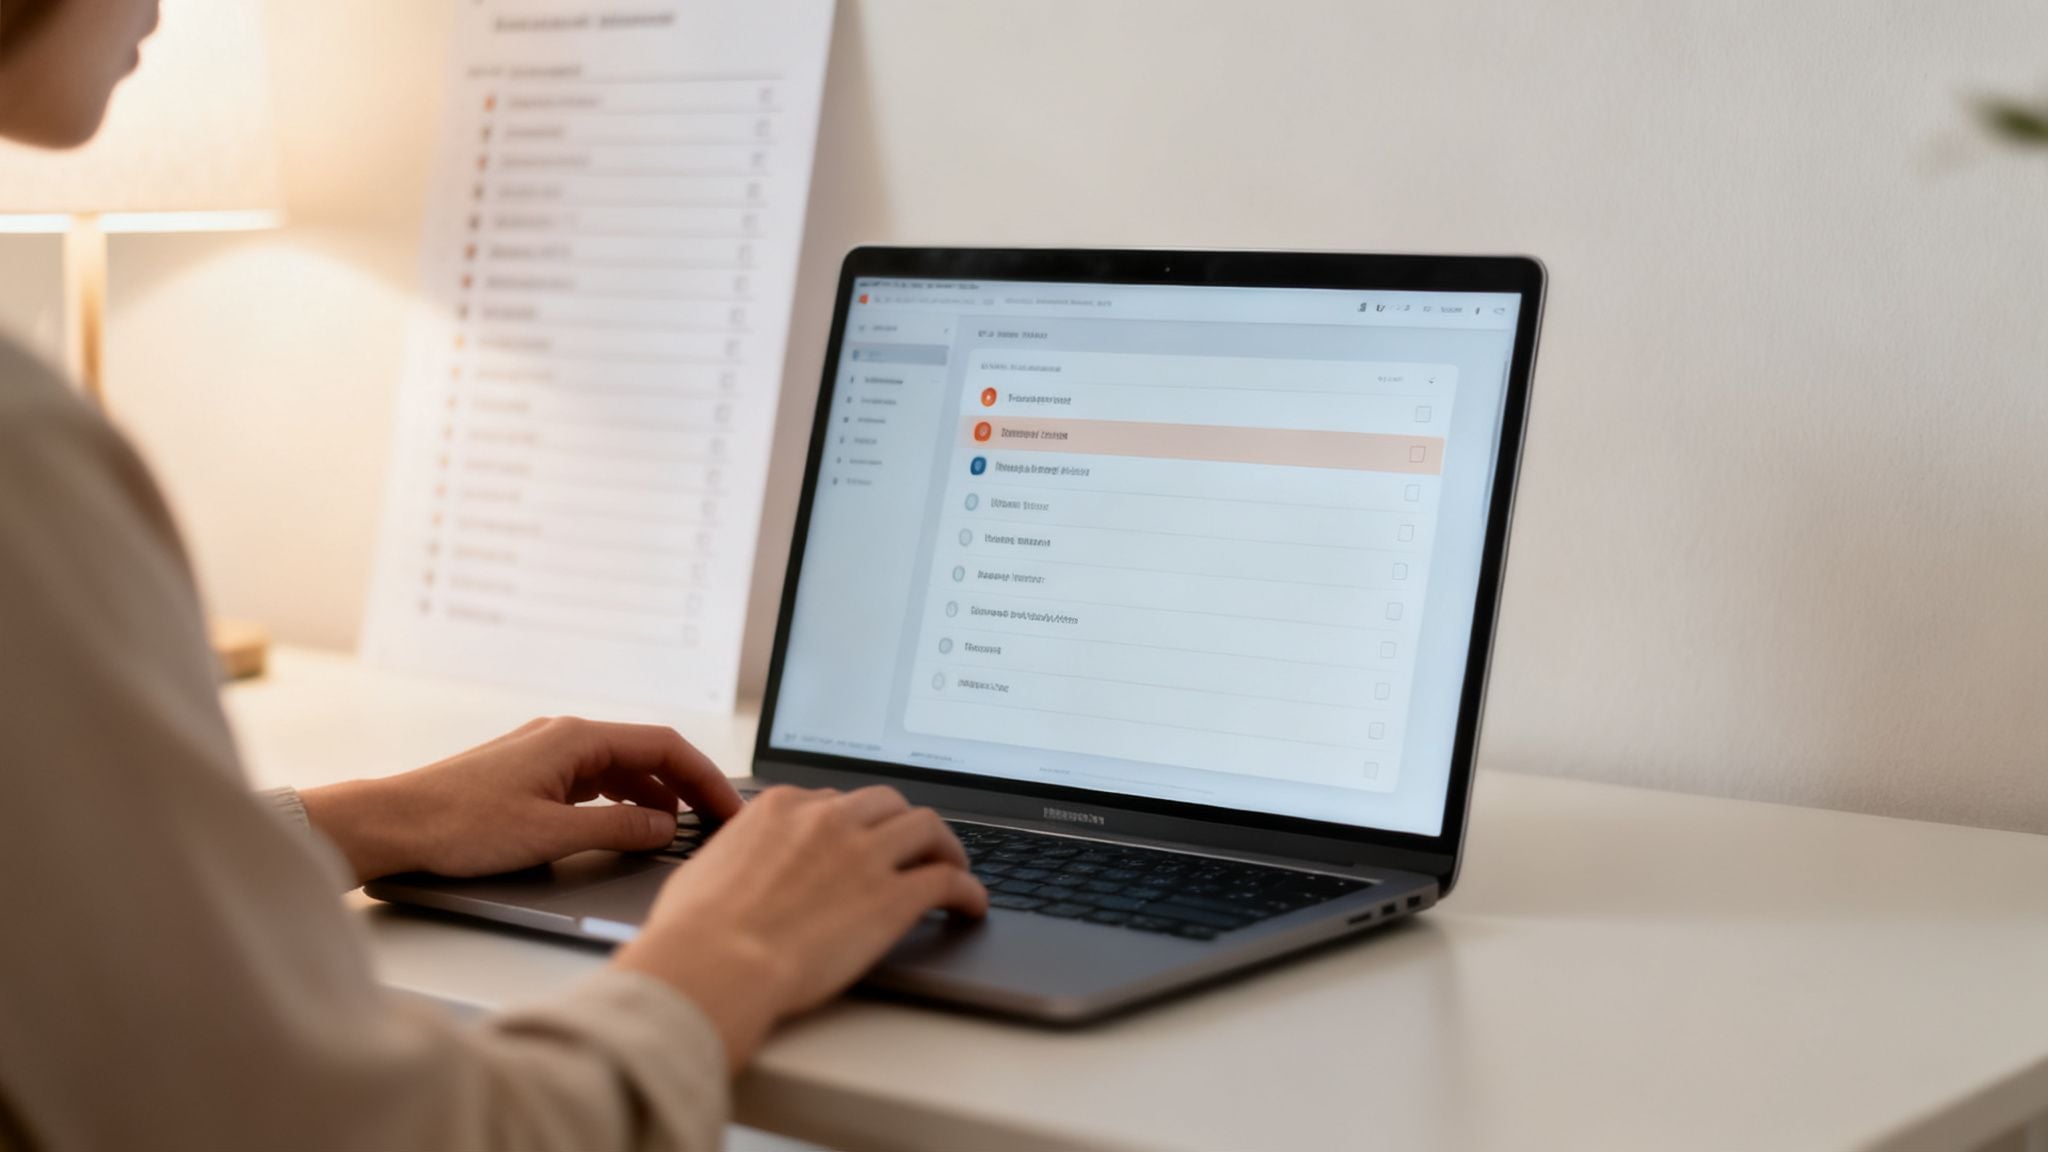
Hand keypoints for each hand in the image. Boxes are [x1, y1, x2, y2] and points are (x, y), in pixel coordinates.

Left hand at [299, 717, 743, 886]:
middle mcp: (564, 735)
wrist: (393, 824)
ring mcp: (546, 752)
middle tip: (715, 823)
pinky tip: (627, 826)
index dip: (706, 779)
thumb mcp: (551, 835)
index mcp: (576, 738)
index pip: (665, 747)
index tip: (730, 810)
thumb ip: (617, 830)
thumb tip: (665, 829)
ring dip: (654, 796)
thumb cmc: (459, 825)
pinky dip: (621, 801)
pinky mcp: (530, 773)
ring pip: (621, 767)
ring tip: (678, 830)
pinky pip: (594, 780)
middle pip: (647, 753)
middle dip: (687, 787)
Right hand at [615, 785, 986, 1071]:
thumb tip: (735, 864)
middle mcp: (828, 820)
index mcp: (782, 808)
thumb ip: (735, 854)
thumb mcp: (704, 869)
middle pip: (886, 803)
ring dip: (945, 846)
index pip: (832, 800)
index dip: (851, 822)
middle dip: (902, 822)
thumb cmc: (694, 930)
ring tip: (953, 866)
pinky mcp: (894, 898)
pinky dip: (968, 890)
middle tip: (912, 846)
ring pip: (927, 827)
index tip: (859, 839)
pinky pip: (948, 881)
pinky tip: (972, 906)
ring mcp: (865, 855)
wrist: (715, 962)